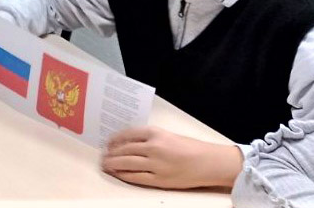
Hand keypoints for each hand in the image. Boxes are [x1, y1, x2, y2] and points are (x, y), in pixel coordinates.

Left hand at [102, 126, 241, 188]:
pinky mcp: (159, 180)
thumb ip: (149, 138)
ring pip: (126, 163)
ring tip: (106, 164)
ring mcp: (155, 164)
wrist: (209, 162)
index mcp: (155, 133)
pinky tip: (118, 174)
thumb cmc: (191, 148)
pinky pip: (135, 177)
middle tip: (104, 155)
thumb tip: (128, 143)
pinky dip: (124, 175)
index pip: (127, 134)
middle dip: (111, 153)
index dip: (114, 139)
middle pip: (124, 149)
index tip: (108, 142)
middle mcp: (153, 147)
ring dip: (113, 164)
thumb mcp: (168, 136)